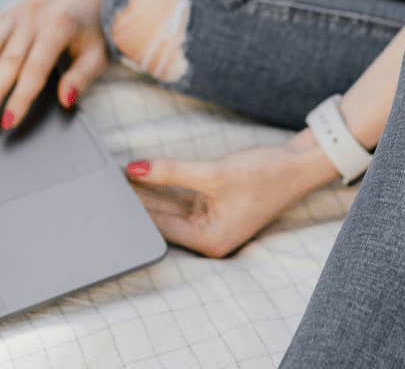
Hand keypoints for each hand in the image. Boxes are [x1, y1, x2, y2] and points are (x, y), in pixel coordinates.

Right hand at [0, 0, 108, 128]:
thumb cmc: (95, 28)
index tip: (8, 121)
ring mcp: (16, 12)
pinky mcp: (5, 12)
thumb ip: (82, 77)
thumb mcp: (98, 53)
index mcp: (58, 26)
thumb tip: (65, 100)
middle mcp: (33, 17)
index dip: (20, 97)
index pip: (35, 69)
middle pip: (7, 59)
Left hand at [121, 131, 341, 257]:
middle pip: (161, 219)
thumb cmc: (266, 174)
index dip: (132, 209)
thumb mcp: (214, 173)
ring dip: (147, 192)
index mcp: (209, 241)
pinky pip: (180, 197)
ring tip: (115, 177)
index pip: (158, 227)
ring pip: (168, 207)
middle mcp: (208, 237)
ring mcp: (211, 221)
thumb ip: (171, 172)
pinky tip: (141, 174)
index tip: (107, 193)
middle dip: (136, 201)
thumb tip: (133, 170)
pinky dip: (164, 186)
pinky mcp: (214, 204)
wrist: (301, 163)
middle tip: (103, 183)